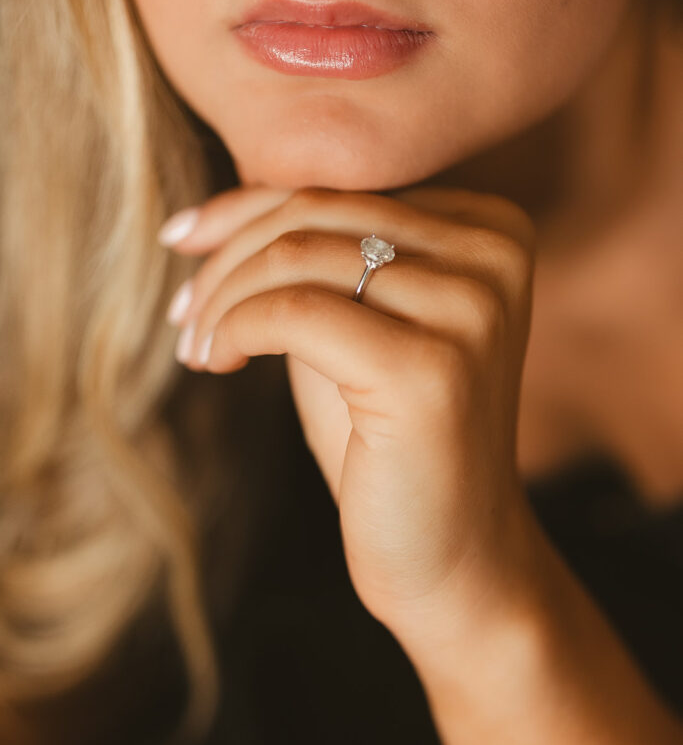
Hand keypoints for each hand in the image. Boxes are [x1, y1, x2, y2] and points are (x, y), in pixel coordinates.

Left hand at [158, 184, 538, 631]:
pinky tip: (215, 361)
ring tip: (197, 343)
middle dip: (227, 256)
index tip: (184, 243)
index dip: (246, 210)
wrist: (453, 558)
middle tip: (183, 312)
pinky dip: (236, 328)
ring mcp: (471, 310)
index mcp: (490, 229)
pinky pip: (294, 314)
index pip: (344, 186)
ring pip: (298, 256)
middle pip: (318, 211)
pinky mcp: (431, 369)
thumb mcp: (353, 325)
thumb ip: (316, 258)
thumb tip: (210, 216)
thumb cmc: (393, 443)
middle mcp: (493, 256)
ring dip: (223, 297)